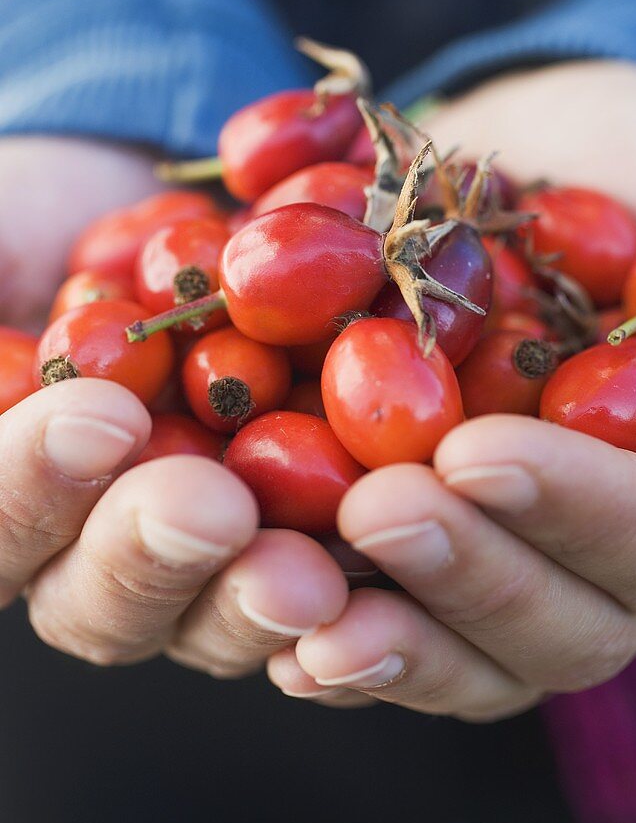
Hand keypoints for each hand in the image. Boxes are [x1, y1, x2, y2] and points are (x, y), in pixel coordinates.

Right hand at [0, 136, 349, 680]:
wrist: (160, 207)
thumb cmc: (34, 225)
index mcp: (10, 492)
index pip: (1, 519)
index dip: (34, 483)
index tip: (99, 414)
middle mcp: (96, 546)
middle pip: (108, 599)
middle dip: (154, 554)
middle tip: (211, 508)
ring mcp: (207, 551)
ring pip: (221, 615)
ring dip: (260, 596)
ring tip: (310, 574)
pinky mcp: (307, 528)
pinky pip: (333, 568)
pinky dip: (367, 573)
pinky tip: (408, 543)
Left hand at [265, 60, 635, 717]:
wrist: (487, 166)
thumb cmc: (613, 159)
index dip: (584, 505)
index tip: (475, 452)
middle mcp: (617, 547)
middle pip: (576, 618)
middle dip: (474, 570)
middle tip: (375, 509)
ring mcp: (527, 569)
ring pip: (487, 656)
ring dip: (402, 636)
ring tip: (305, 604)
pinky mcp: (438, 569)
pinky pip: (404, 642)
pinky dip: (347, 651)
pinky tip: (284, 647)